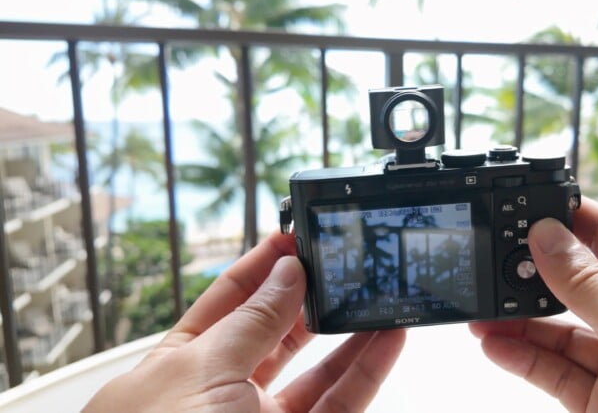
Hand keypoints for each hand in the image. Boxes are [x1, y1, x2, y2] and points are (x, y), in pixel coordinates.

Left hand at [84, 230, 405, 411]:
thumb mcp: (201, 371)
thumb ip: (251, 321)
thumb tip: (285, 272)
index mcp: (177, 367)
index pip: (226, 302)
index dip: (260, 267)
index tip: (294, 236)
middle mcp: (219, 394)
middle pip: (275, 333)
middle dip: (310, 295)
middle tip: (343, 261)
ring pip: (315, 370)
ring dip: (349, 331)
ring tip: (378, 293)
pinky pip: (340, 402)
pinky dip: (366, 369)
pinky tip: (386, 338)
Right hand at [470, 198, 597, 411]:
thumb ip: (593, 283)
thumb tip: (547, 236)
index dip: (567, 219)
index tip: (522, 206)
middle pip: (577, 282)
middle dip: (532, 271)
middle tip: (490, 259)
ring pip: (559, 330)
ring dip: (517, 317)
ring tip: (481, 306)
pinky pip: (552, 372)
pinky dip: (520, 357)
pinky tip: (495, 344)